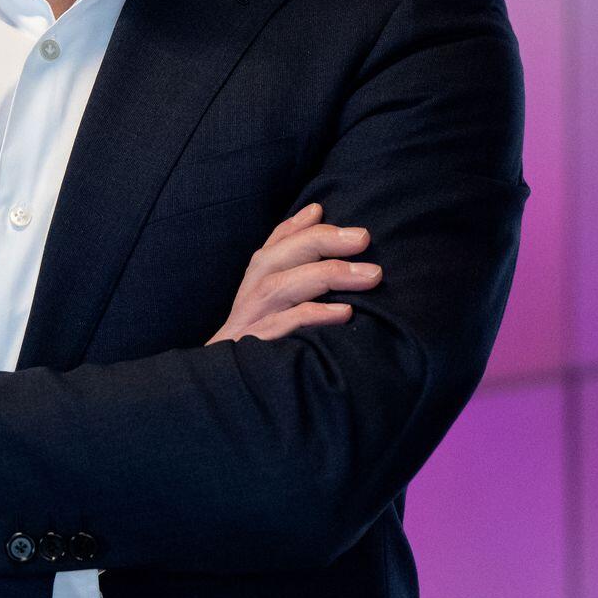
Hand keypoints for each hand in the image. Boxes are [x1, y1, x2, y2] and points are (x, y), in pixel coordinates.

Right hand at [206, 201, 380, 344]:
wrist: (229, 386)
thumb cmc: (261, 334)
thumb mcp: (276, 293)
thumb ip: (294, 255)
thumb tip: (315, 211)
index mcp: (257, 279)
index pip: (276, 242)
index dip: (300, 225)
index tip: (328, 213)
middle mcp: (250, 294)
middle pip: (278, 256)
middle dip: (322, 241)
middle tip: (363, 238)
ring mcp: (250, 321)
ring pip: (281, 287)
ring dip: (326, 276)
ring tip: (369, 276)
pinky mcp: (254, 347)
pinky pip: (283, 327)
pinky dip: (313, 315)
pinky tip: (344, 313)